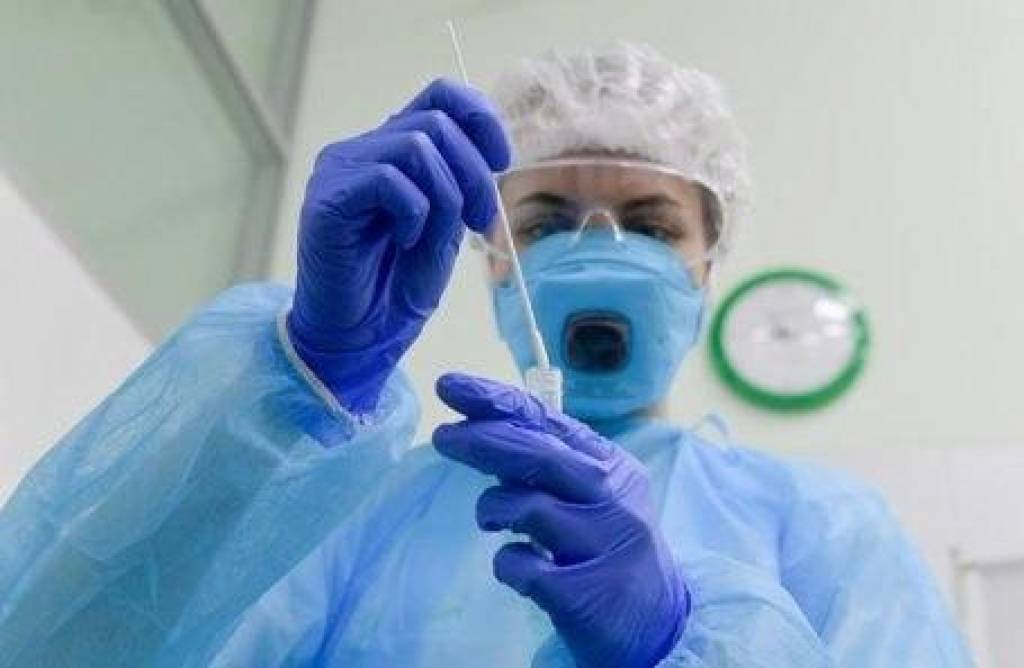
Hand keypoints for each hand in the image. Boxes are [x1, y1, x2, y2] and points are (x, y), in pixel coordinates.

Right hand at [286, 79, 509, 413]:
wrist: (357, 340)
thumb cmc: (395, 289)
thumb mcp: (445, 229)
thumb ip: (458, 187)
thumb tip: (488, 153)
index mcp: (390, 150)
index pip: (440, 95)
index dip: (480, 117)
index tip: (502, 161)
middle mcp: (360, 150)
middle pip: (436, 121)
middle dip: (474, 172)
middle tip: (478, 221)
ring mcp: (340, 170)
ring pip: (416, 147)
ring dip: (447, 196)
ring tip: (435, 239)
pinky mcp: (328, 199)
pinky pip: (389, 179)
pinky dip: (414, 213)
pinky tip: (405, 242)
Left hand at [433, 373, 687, 667]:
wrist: (658, 623)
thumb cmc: (609, 547)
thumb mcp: (592, 495)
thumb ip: (548, 464)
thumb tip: (483, 430)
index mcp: (610, 465)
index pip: (547, 421)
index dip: (496, 401)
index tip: (451, 387)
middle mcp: (611, 497)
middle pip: (538, 455)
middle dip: (483, 441)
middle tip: (442, 436)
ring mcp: (602, 544)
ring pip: (529, 506)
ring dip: (494, 509)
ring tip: (491, 521)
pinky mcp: (585, 593)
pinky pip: (523, 567)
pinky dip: (508, 564)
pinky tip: (520, 568)